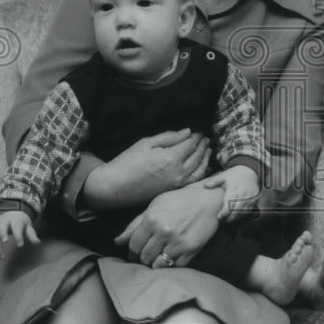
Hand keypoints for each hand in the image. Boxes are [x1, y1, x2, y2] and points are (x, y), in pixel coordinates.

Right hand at [0, 210, 40, 260]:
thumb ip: (32, 234)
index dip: (18, 235)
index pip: (16, 226)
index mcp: (14, 219)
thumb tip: (37, 243)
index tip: (20, 245)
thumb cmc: (20, 223)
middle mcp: (3, 222)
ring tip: (2, 258)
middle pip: (1, 227)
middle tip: (5, 242)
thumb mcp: (27, 226)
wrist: (8, 215)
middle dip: (2, 234)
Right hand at [84, 130, 210, 209]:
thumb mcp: (146, 143)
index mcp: (171, 158)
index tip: (198, 131)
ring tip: (207, 150)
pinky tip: (203, 167)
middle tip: (205, 138)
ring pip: (199, 170)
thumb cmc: (127, 162)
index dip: (196, 137)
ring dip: (205, 158)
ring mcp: (177, 184)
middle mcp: (178, 172)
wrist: (116, 186)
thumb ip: (169, 137)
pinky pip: (193, 181)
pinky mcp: (174, 191)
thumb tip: (187, 132)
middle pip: (197, 156)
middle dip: (202, 146)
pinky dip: (201, 172)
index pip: (190, 144)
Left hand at [114, 184, 222, 267]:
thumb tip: (117, 241)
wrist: (208, 200)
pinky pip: (174, 267)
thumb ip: (135, 224)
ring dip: (155, 264)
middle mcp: (164, 231)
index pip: (134, 245)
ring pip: (158, 265)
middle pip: (144, 257)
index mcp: (152, 219)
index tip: (133, 255)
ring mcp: (178, 242)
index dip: (131, 252)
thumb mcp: (155, 206)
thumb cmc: (179, 200)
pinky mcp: (191, 250)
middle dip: (142, 259)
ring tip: (157, 257)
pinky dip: (170, 265)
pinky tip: (170, 257)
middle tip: (145, 256)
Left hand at [203, 165, 259, 220]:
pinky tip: (236, 216)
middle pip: (236, 211)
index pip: (229, 205)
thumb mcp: (224, 176)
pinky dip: (242, 215)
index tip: (219, 217)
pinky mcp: (255, 200)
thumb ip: (214, 181)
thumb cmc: (235, 175)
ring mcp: (250, 198)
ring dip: (235, 218)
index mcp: (233, 189)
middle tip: (222, 220)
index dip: (224, 213)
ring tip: (228, 220)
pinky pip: (248, 211)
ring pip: (242, 212)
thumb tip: (204, 186)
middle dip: (229, 218)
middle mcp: (242, 194)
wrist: (250, 171)